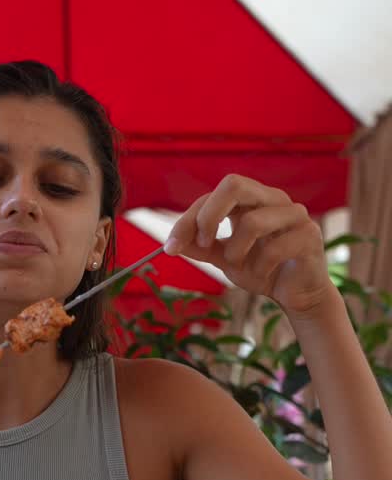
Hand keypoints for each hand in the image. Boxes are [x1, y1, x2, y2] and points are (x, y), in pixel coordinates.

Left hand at [165, 175, 331, 314]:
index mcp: (251, 199)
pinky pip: (274, 249)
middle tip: (204, 244)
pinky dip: (259, 267)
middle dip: (209, 215)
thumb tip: (172, 244)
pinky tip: (263, 274)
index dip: (188, 219)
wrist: (297, 295)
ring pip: (252, 222)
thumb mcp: (226, 259)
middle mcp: (273, 199)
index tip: (170, 246)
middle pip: (234, 184)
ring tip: (240, 265)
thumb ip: (202, 249)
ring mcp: (294, 214)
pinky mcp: (309, 236)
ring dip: (236, 251)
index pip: (212, 196)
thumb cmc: (262, 270)